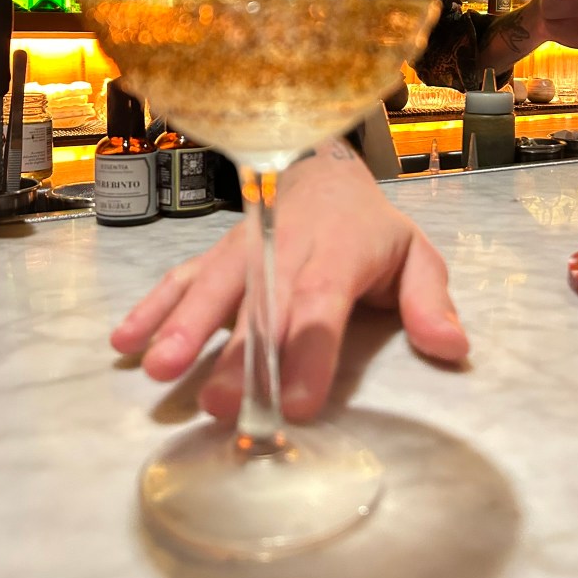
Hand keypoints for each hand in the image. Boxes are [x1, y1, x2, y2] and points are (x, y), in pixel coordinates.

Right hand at [111, 142, 468, 420]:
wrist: (322, 173)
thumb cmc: (369, 228)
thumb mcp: (414, 255)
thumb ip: (430, 301)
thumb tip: (452, 349)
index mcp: (339, 253)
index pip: (322, 303)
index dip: (309, 351)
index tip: (297, 403)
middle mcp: (285, 249)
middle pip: (260, 303)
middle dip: (239, 354)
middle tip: (219, 403)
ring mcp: (244, 249)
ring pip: (213, 286)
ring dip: (185, 326)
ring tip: (160, 367)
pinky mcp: (216, 254)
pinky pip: (180, 275)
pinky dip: (151, 306)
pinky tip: (125, 343)